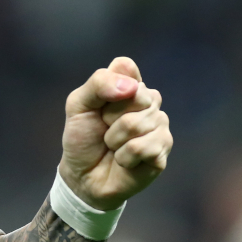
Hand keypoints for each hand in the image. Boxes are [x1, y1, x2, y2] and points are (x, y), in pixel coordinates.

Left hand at [59, 57, 171, 209]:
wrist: (83, 174)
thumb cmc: (83, 137)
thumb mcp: (78, 104)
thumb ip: (98, 84)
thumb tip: (132, 86)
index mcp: (129, 85)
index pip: (126, 67)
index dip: (107, 86)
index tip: (97, 103)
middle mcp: (149, 101)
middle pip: (136, 95)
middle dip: (109, 116)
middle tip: (105, 127)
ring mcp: (160, 125)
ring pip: (137, 123)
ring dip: (114, 139)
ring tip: (113, 145)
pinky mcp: (163, 150)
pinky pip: (143, 147)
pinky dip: (124, 156)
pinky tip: (124, 160)